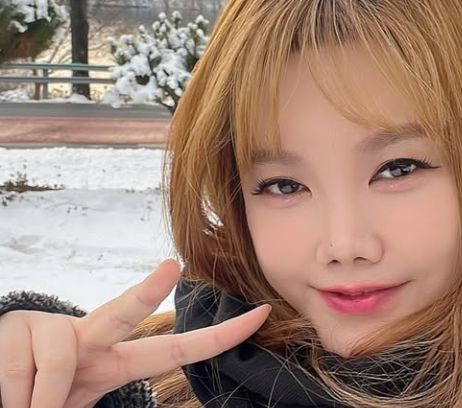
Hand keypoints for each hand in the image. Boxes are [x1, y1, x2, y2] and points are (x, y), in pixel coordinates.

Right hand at [0, 260, 270, 407]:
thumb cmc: (40, 396)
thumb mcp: (74, 404)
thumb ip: (86, 402)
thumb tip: (74, 406)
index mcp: (113, 360)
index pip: (172, 348)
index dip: (218, 337)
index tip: (258, 315)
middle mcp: (90, 336)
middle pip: (124, 310)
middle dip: (148, 289)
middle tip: (171, 265)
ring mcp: (55, 329)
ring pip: (58, 356)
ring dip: (41, 399)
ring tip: (26, 405)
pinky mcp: (19, 327)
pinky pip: (23, 370)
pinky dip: (16, 394)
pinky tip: (9, 388)